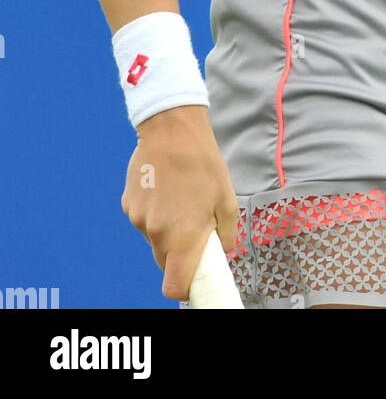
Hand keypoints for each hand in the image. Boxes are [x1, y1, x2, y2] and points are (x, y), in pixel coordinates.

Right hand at [121, 104, 238, 301]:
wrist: (172, 129)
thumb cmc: (202, 162)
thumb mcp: (226, 199)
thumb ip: (226, 234)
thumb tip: (223, 250)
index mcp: (183, 237)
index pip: (174, 286)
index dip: (185, 288)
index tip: (194, 280)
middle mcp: (156, 233)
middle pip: (164, 262)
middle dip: (178, 255)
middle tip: (194, 230)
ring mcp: (138, 219)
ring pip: (154, 239)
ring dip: (167, 230)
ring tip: (181, 198)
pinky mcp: (128, 204)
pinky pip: (144, 220)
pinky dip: (154, 213)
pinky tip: (166, 188)